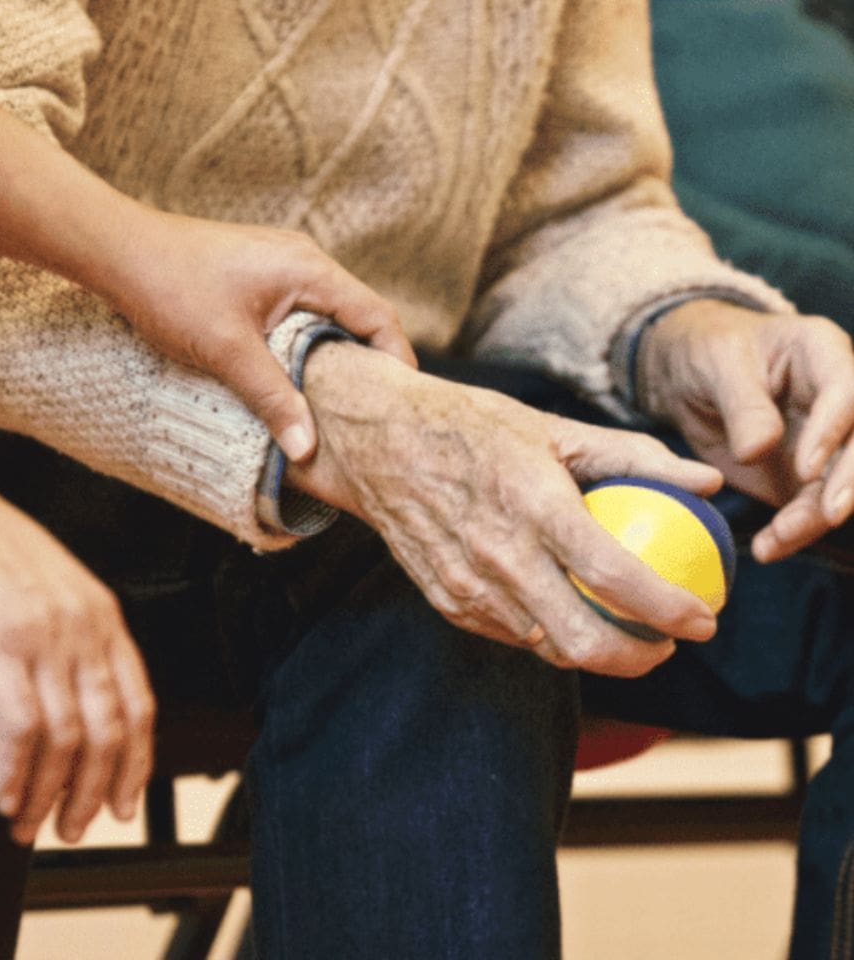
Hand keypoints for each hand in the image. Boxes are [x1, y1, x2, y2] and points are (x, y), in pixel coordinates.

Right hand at [0, 457, 155, 845]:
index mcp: (102, 613)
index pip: (139, 703)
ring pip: (68, 737)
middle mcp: (84, 626)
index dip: (136, 761)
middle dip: (97, 791)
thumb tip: (75, 685)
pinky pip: (20, 726)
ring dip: (52, 794)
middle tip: (77, 829)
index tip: (124, 802)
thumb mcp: (48, 581)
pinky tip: (3, 797)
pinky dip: (15, 773)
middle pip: (111, 729)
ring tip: (32, 827)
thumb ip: (71, 629)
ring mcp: (43, 634)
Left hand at [98, 211, 416, 461]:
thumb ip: (273, 398)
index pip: (377, 316)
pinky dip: (310, 344)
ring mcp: (282, 265)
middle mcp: (304, 261)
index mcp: (310, 270)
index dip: (396, 360)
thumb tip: (307, 449)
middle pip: (359, 316)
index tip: (401, 403)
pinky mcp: (261, 275)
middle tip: (374, 411)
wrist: (116, 250)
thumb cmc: (171, 288)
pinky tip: (298, 376)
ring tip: (340, 403)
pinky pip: (303, 312)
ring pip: (330, 316)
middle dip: (370, 363)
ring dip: (337, 355)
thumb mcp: (227, 351)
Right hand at [288, 343, 723, 677]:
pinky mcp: (446, 599)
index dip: (670, 609)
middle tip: (667, 643)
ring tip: (623, 630)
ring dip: (595, 651)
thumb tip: (707, 480)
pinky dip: (547, 634)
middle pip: (582, 640)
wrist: (378, 441)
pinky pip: (511, 634)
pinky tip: (565, 611)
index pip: (614, 576)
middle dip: (640, 658)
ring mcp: (467, 585)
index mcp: (533, 503)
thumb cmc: (470, 426)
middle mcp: (498, 554)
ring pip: (547, 648)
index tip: (704, 619)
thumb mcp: (553, 427)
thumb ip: (634, 456)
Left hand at [638, 300, 853, 561]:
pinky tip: (768, 548)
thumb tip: (757, 450)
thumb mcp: (717, 364)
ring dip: (817, 518)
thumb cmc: (707, 352)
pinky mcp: (806, 477)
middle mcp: (838, 400)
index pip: (847, 393)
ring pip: (841, 486)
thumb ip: (742, 404)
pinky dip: (793, 533)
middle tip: (826, 514)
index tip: (805, 468)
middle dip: (848, 482)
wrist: (688, 376)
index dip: (833, 431)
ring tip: (778, 539)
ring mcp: (827, 441)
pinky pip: (810, 509)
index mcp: (822, 353)